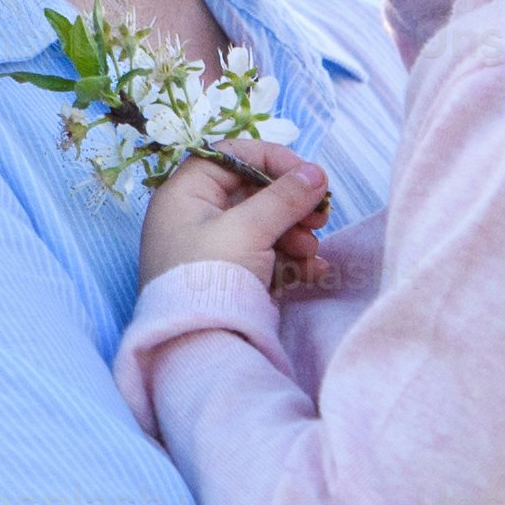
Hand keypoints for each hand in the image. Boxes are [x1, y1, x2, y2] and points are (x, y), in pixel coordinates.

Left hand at [137, 140, 328, 290]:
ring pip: (264, 225)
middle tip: (320, 217)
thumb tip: (315, 173)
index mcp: (184, 195)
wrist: (196, 347)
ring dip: (295, 233)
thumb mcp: (248, 229)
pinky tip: (312, 272)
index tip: (306, 175)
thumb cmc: (210, 277)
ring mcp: (214, 249)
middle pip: (252, 192)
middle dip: (291, 204)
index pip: (230, 157)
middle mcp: (196, 218)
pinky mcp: (231, 278)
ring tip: (310, 250)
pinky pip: (266, 256)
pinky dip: (290, 260)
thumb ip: (284, 197)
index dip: (271, 160)